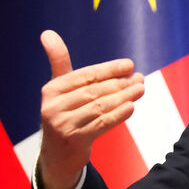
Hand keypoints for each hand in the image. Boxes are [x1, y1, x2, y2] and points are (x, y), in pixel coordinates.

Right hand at [37, 30, 144, 188]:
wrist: (57, 156)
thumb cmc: (64, 114)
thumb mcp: (60, 89)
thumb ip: (59, 62)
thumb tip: (47, 33)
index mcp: (51, 90)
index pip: (85, 76)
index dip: (109, 69)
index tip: (129, 65)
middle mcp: (53, 107)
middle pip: (94, 91)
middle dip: (120, 83)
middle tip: (140, 78)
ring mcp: (62, 125)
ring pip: (100, 107)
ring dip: (124, 97)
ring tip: (141, 89)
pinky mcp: (74, 141)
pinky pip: (101, 124)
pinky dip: (118, 115)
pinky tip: (131, 107)